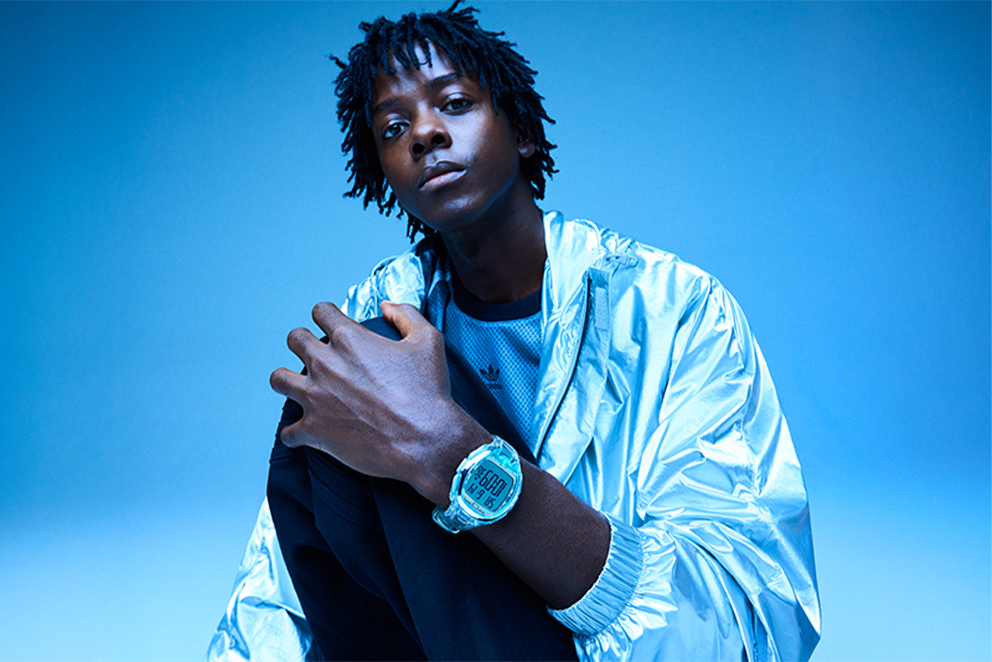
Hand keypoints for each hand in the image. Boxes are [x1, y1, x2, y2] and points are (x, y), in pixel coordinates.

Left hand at [269, 301, 483, 499]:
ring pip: (278, 380)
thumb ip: (405, 314)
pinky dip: (297, 433)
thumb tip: (387, 306)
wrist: (425, 440)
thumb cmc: (428, 391)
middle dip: (304, 343)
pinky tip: (309, 433)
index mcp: (349, 339)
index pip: (320, 311)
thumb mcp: (428, 340)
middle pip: (294, 339)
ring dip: (288, 381)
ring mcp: (315, 398)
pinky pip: (288, 432)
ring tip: (301, 388)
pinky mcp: (313, 431)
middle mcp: (325, 364)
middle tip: (318, 356)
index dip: (327, 315)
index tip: (333, 326)